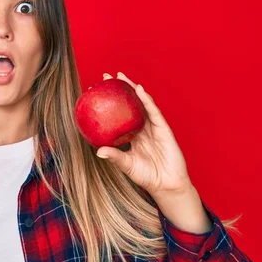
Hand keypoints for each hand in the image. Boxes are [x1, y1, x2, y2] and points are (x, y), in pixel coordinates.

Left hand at [95, 72, 192, 196]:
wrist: (167, 185)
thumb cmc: (147, 176)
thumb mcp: (126, 165)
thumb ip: (115, 156)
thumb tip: (98, 151)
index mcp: (132, 135)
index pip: (118, 115)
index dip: (109, 104)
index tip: (95, 93)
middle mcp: (142, 128)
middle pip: (129, 104)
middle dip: (119, 89)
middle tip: (105, 77)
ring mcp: (153, 127)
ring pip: (141, 103)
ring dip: (131, 89)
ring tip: (120, 77)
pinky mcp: (164, 129)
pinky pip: (153, 112)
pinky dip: (146, 100)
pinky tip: (139, 90)